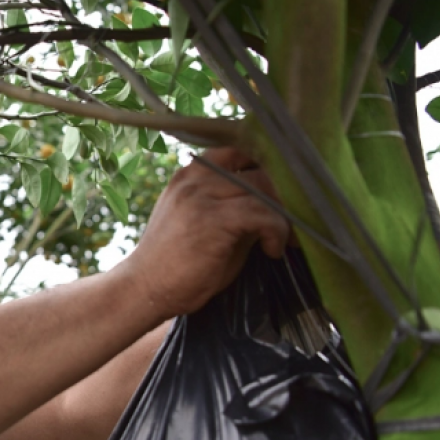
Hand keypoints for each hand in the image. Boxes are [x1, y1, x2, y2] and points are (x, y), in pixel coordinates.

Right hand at [122, 147, 290, 318]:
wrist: (143, 289)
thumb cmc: (175, 263)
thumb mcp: (202, 223)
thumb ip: (231, 205)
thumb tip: (276, 203)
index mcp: (190, 175)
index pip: (238, 150)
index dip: (266, 167)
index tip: (283, 192)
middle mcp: (194, 177)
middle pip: (257, 167)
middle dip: (283, 194)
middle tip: (296, 220)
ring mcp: (201, 195)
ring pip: (263, 187)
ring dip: (284, 214)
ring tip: (286, 239)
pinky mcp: (212, 219)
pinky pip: (262, 213)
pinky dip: (276, 232)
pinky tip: (272, 250)